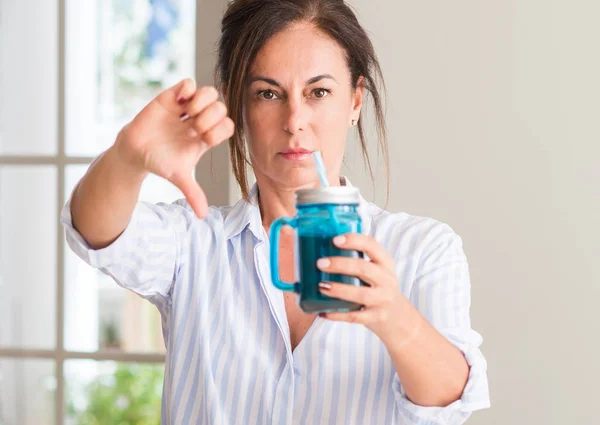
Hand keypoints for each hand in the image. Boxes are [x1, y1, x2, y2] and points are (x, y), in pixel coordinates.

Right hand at [114, 78, 233, 217]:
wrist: (135, 152)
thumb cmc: (160, 163)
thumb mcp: (178, 178)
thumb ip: (193, 193)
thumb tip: (203, 216)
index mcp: (206, 137)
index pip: (228, 126)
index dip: (221, 130)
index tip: (205, 140)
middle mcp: (199, 121)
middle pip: (222, 108)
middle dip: (212, 117)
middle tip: (196, 127)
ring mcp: (186, 108)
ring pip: (210, 93)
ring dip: (202, 102)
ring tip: (188, 113)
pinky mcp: (171, 97)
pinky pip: (188, 83)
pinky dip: (187, 89)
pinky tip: (178, 102)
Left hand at [316, 233, 413, 342]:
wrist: (398, 317)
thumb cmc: (380, 288)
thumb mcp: (379, 271)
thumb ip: (360, 260)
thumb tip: (322, 250)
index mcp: (385, 264)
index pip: (372, 245)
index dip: (354, 240)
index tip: (335, 240)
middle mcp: (386, 280)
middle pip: (364, 268)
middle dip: (340, 264)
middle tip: (320, 263)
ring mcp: (382, 300)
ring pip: (360, 294)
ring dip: (338, 289)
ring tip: (321, 286)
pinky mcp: (376, 318)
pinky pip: (354, 316)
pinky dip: (337, 314)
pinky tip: (323, 311)